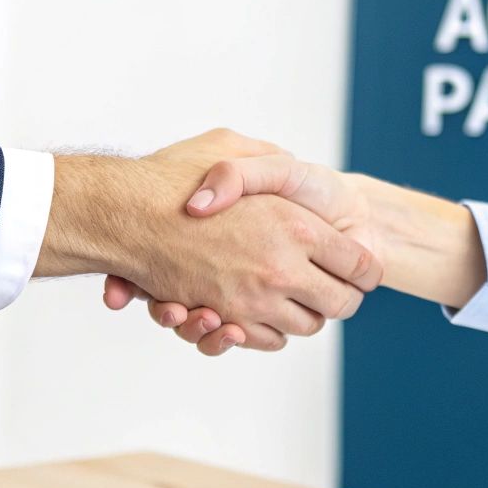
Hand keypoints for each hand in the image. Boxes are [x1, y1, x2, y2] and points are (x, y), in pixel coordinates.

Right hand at [34, 130, 382, 350]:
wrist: (123, 212)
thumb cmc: (174, 177)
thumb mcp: (229, 148)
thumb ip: (268, 162)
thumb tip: (294, 168)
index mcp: (296, 227)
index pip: (359, 264)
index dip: (365, 268)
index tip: (362, 268)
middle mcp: (281, 269)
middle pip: (341, 304)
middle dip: (341, 297)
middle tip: (333, 284)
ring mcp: (253, 300)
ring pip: (306, 327)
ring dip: (304, 315)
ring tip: (294, 295)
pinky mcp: (225, 318)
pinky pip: (265, 339)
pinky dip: (267, 332)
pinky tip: (261, 307)